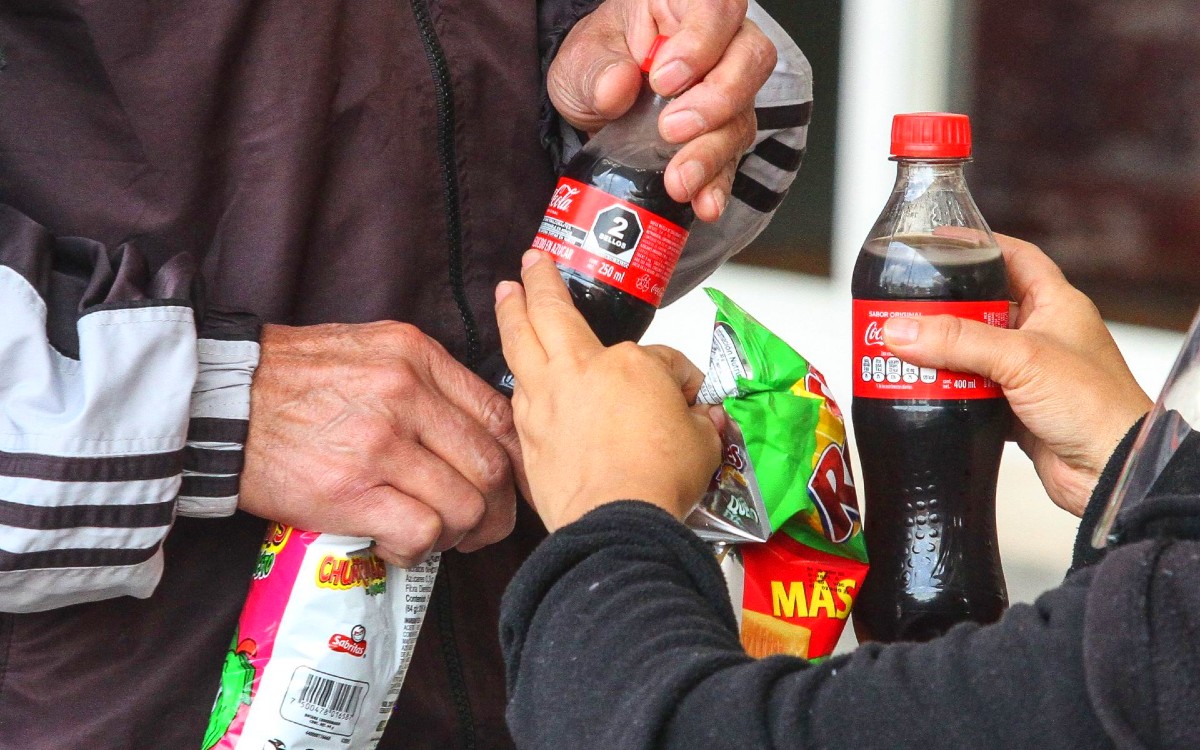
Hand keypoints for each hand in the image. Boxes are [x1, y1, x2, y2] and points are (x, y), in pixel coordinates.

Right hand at [240, 322, 522, 565]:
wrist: (218, 400)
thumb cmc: (293, 380)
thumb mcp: (371, 351)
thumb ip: (426, 382)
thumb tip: (475, 432)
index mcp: (416, 356)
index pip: (498, 416)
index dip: (515, 462)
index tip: (510, 487)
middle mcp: (406, 394)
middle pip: (491, 466)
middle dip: (496, 510)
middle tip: (480, 528)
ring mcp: (379, 443)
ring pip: (464, 505)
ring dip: (459, 534)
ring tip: (434, 537)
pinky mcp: (350, 490)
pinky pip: (421, 531)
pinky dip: (418, 550)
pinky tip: (396, 545)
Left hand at [495, 251, 721, 530]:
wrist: (615, 522)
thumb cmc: (658, 479)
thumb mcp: (703, 442)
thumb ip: (700, 421)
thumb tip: (704, 418)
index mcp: (628, 364)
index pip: (658, 357)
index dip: (679, 376)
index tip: (688, 397)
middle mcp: (578, 371)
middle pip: (549, 312)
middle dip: (538, 280)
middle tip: (531, 261)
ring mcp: (545, 402)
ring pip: (519, 345)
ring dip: (511, 316)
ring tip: (505, 298)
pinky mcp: (528, 436)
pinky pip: (517, 394)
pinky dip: (517, 377)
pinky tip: (518, 375)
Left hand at [549, 0, 775, 221]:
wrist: (594, 104)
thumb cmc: (596, 65)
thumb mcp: (580, 61)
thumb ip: (596, 70)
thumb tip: (616, 87)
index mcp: (682, 7)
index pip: (716, 8)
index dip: (700, 42)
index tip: (663, 78)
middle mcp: (718, 44)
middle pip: (749, 59)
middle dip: (716, 99)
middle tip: (672, 129)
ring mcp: (726, 90)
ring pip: (743, 113)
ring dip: (712, 152)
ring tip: (680, 179)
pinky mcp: (722, 135)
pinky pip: (732, 159)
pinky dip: (717, 184)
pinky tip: (704, 202)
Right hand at [882, 233, 1151, 516]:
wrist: (1111, 472)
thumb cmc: (1096, 406)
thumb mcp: (1021, 358)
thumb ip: (957, 341)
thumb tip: (901, 329)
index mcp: (1056, 305)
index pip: (1016, 258)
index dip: (981, 245)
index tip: (942, 243)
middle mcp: (1042, 335)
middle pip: (983, 308)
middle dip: (945, 308)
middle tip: (907, 305)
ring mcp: (1028, 373)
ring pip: (972, 353)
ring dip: (941, 355)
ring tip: (904, 348)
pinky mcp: (1014, 409)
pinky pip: (971, 391)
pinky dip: (948, 391)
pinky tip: (923, 388)